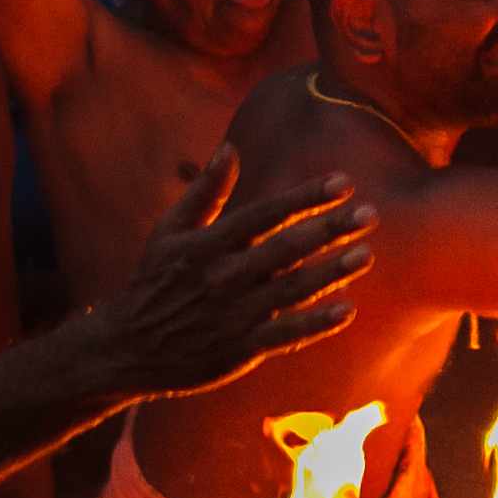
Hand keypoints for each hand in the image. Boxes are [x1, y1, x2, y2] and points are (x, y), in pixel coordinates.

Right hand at [93, 153, 376, 394]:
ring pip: (292, 289)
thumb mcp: (169, 231)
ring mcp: (234, 314)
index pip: (265, 214)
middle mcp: (223, 276)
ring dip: (332, 272)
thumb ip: (204, 192)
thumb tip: (230, 149)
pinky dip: (315, 322)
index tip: (343, 182)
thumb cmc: (154, 281)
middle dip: (329, 229)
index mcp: (207, 244)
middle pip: (286, 248)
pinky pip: (285, 333)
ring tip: (366, 254)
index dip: (305, 197)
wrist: (128, 348)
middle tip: (370, 213)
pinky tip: (347, 309)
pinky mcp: (240, 348)